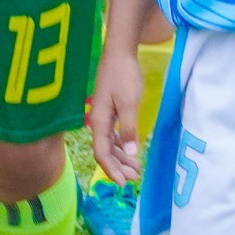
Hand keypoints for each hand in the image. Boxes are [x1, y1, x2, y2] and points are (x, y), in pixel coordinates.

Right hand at [86, 49, 143, 183]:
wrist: (119, 52)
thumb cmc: (123, 75)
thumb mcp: (129, 103)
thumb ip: (129, 129)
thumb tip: (131, 153)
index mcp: (99, 121)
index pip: (101, 153)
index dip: (111, 170)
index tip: (123, 183)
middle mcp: (97, 121)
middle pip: (104, 151)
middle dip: (118, 167)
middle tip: (135, 178)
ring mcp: (103, 116)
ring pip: (109, 143)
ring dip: (121, 157)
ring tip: (136, 169)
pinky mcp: (109, 110)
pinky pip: (112, 134)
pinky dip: (121, 145)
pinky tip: (130, 150)